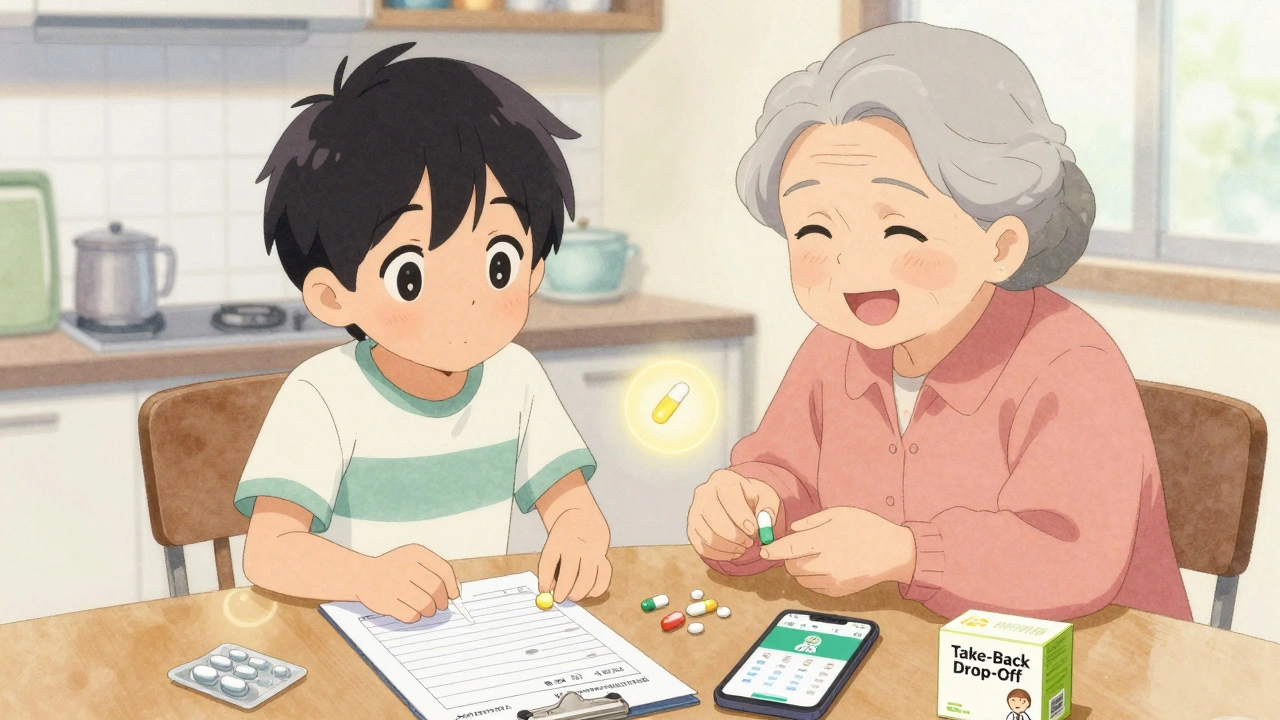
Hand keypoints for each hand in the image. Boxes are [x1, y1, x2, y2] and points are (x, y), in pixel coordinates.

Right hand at [355, 544, 459, 623]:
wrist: (363, 575)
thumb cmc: (395, 569)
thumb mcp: (415, 560)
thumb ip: (436, 571)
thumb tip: (456, 590)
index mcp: (415, 553)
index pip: (444, 570)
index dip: (452, 586)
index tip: (453, 595)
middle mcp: (404, 566)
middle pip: (436, 589)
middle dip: (441, 601)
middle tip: (439, 605)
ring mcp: (394, 584)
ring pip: (426, 605)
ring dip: (429, 611)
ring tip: (425, 609)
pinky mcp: (386, 602)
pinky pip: (411, 616)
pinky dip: (415, 616)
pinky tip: (410, 610)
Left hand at [539, 507, 611, 602]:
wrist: (582, 516)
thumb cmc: (563, 538)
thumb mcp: (552, 544)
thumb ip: (550, 568)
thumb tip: (548, 592)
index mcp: (558, 539)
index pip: (549, 561)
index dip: (545, 580)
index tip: (543, 592)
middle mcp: (576, 544)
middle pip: (570, 572)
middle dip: (564, 590)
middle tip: (559, 599)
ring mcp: (592, 550)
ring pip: (588, 578)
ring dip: (579, 592)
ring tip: (572, 596)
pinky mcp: (603, 555)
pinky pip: (603, 577)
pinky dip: (596, 589)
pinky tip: (587, 592)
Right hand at [687, 469, 780, 561]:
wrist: (737, 502)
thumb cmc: (752, 500)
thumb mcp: (766, 497)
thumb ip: (769, 507)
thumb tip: (766, 521)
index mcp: (723, 479)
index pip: (729, 498)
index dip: (741, 517)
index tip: (754, 530)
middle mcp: (704, 492)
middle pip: (714, 517)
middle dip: (734, 535)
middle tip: (750, 543)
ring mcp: (694, 510)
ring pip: (707, 535)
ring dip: (728, 547)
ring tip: (743, 548)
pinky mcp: (691, 528)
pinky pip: (701, 546)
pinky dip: (718, 555)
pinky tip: (733, 553)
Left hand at [758, 507, 915, 595]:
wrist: (894, 552)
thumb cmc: (867, 528)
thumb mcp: (840, 514)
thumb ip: (812, 521)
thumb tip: (792, 530)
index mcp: (824, 540)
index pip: (788, 549)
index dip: (772, 551)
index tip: (763, 551)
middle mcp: (827, 563)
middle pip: (791, 566)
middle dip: (789, 557)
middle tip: (801, 548)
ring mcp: (833, 580)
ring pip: (801, 579)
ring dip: (801, 569)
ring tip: (816, 556)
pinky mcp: (838, 592)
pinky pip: (814, 588)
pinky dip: (813, 579)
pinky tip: (826, 566)